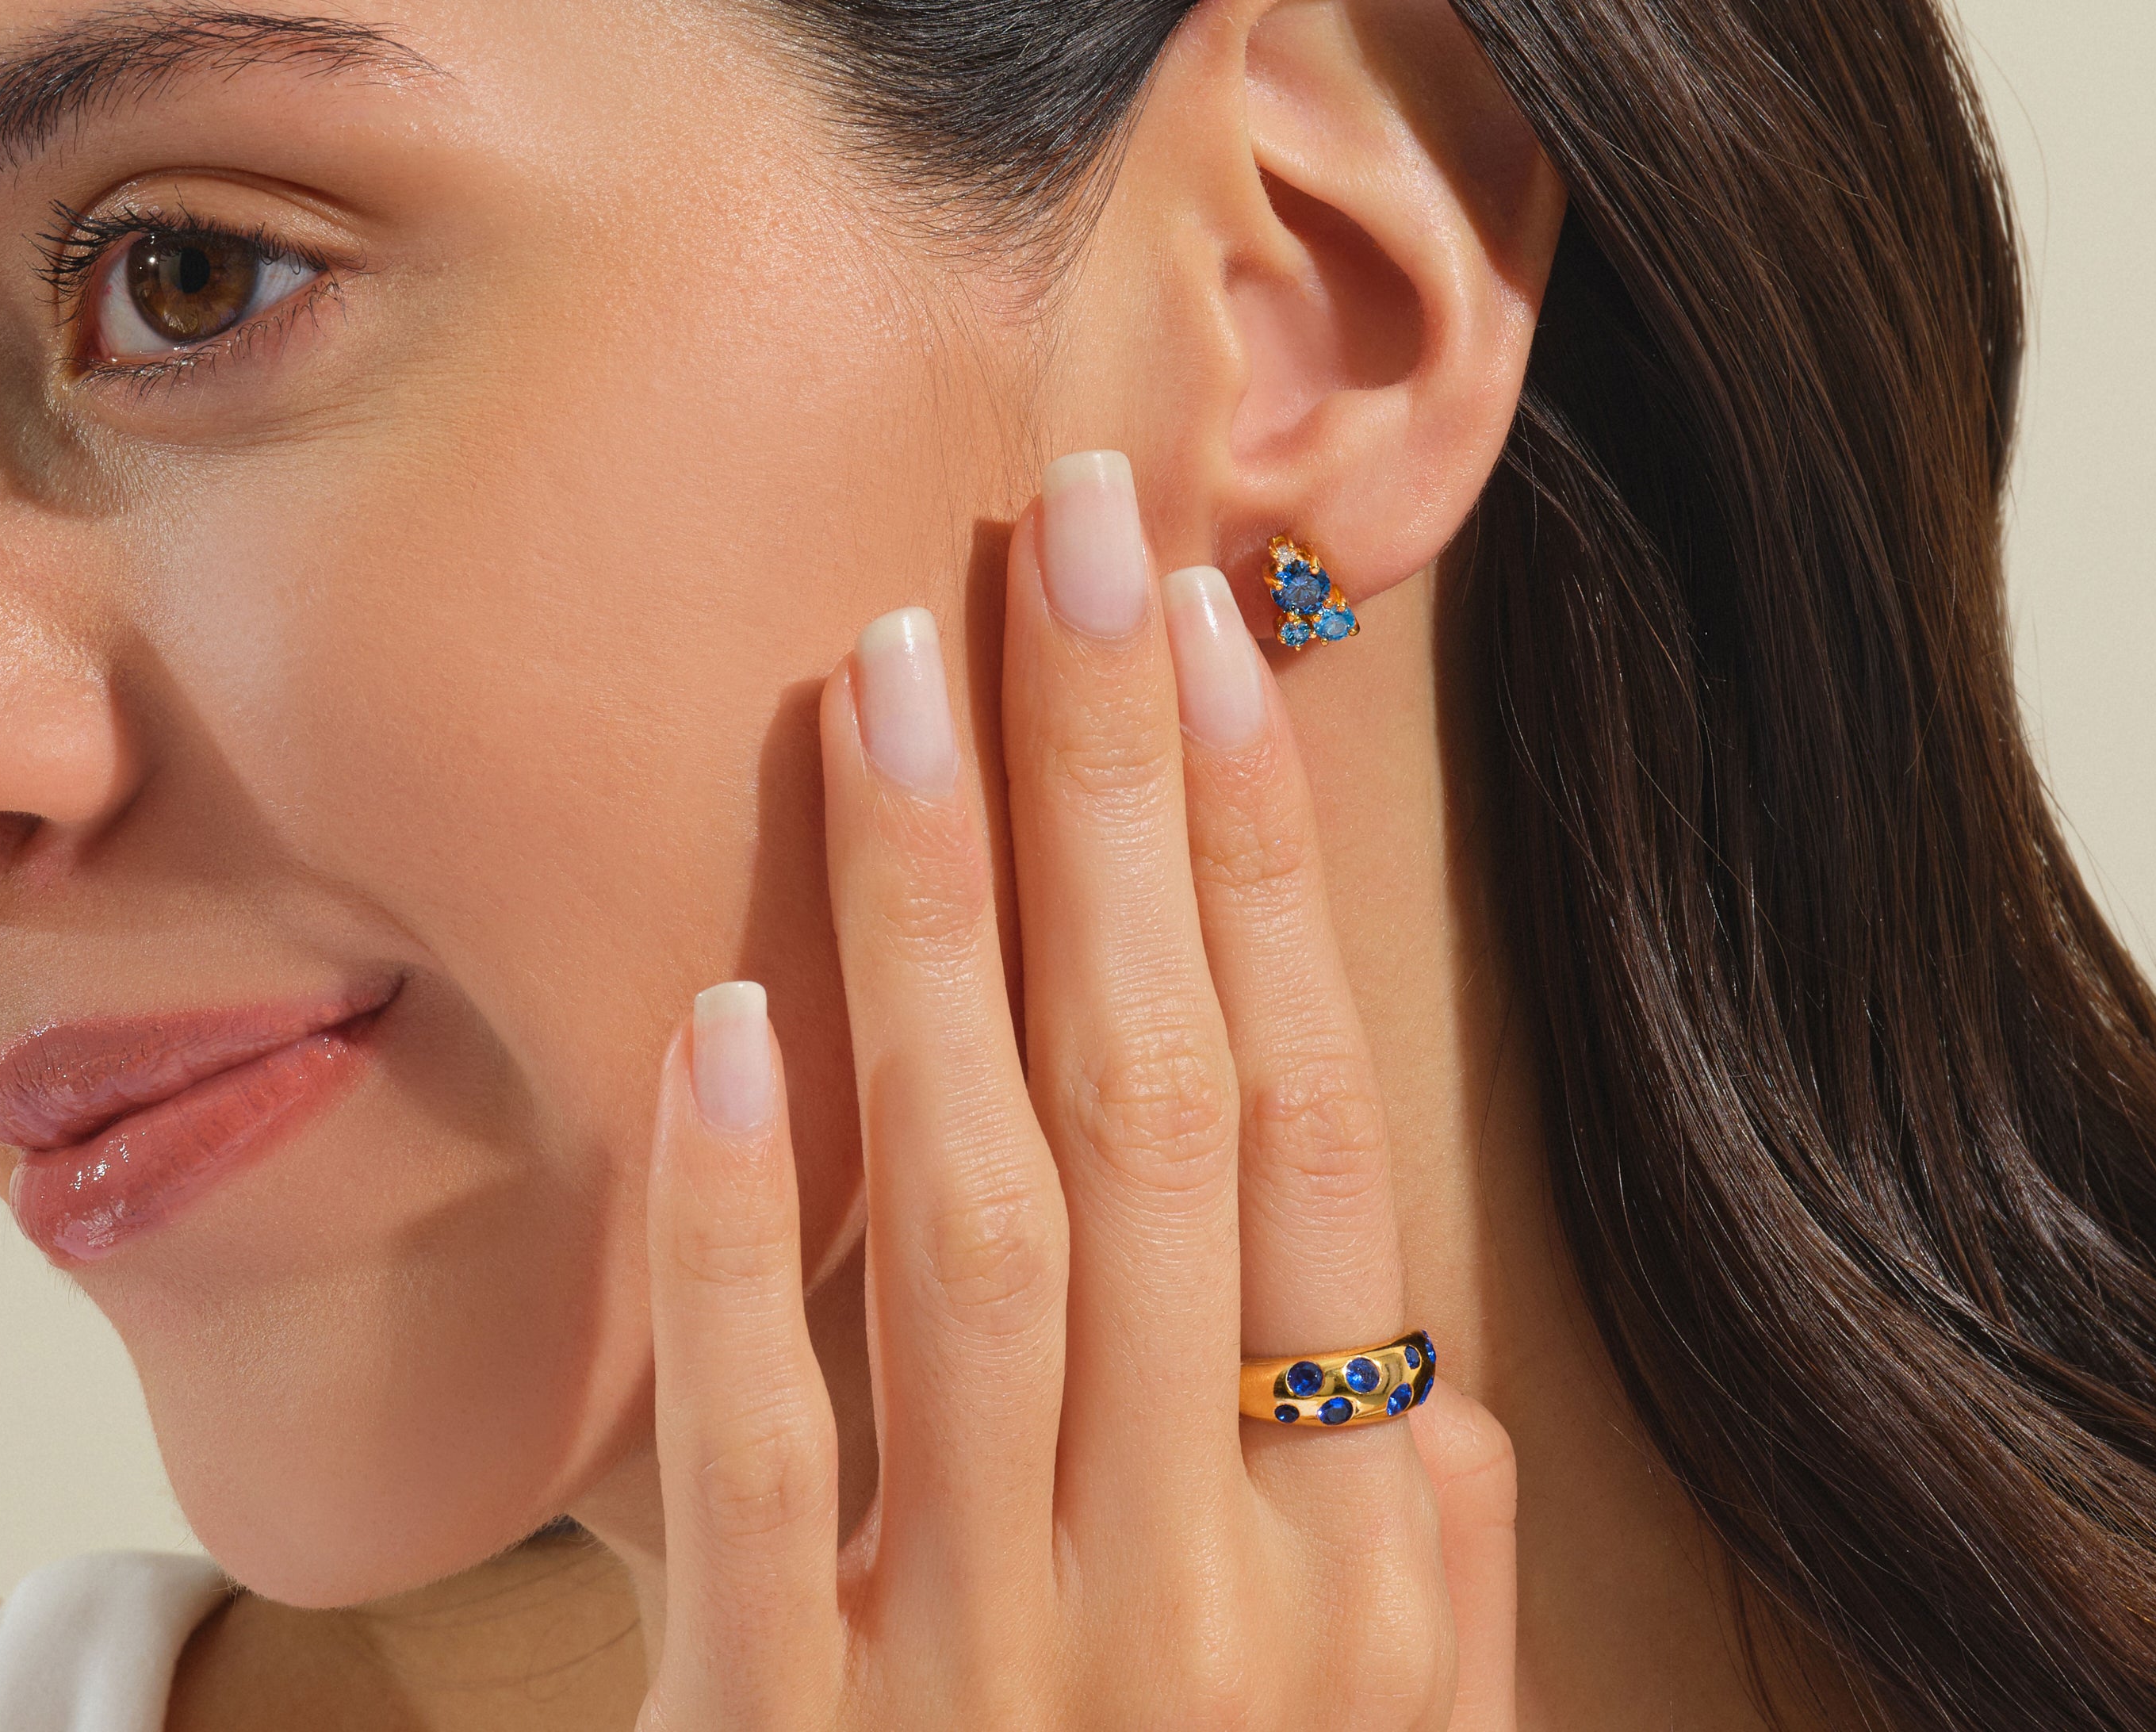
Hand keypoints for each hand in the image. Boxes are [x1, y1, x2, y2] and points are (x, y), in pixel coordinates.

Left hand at [637, 451, 1518, 1729]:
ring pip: (979, 1218)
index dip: (1265, 880)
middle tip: (1068, 535)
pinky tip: (725, 1019)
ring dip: (942, 935)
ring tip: (894, 676)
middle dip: (1117, 804)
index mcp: (1327, 1559)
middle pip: (1159, 1107)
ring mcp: (988, 1646)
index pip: (1309, 1136)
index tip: (1214, 650)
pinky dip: (741, 1233)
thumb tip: (1430, 1386)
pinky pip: (764, 1450)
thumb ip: (1419, 1605)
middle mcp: (1185, 1565)